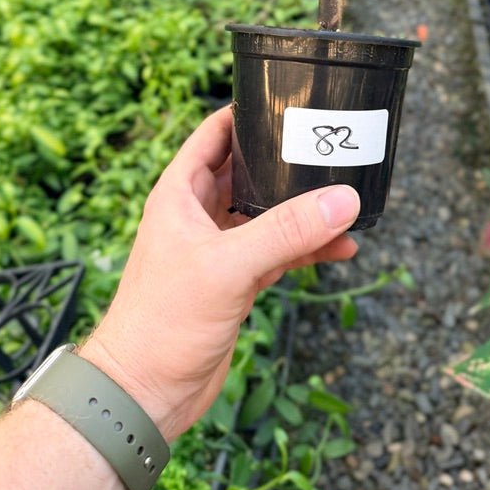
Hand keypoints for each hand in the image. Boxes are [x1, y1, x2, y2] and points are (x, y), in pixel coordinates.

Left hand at [79, 106, 359, 441]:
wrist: (144, 393)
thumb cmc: (161, 323)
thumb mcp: (228, 267)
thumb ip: (286, 231)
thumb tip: (341, 199)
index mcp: (181, 193)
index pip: (215, 133)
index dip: (247, 112)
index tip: (287, 96)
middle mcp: (198, 214)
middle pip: (248, 170)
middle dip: (285, 160)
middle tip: (329, 145)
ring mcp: (218, 248)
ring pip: (267, 213)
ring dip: (303, 209)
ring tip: (345, 202)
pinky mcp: (235, 281)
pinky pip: (277, 251)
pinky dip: (306, 248)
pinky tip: (340, 249)